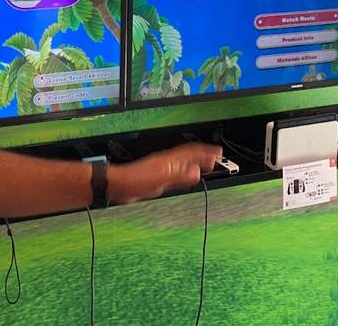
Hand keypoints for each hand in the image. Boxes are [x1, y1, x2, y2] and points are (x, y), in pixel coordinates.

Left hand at [107, 142, 221, 204]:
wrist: (119, 185)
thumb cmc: (136, 179)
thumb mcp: (161, 179)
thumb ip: (179, 176)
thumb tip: (197, 172)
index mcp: (169, 160)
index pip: (191, 152)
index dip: (205, 151)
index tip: (217, 152)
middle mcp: (166, 162)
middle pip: (188, 156)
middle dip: (202, 156)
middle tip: (215, 158)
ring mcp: (161, 169)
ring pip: (183, 163)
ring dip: (195, 164)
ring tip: (205, 167)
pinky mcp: (157, 177)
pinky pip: (176, 172)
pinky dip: (185, 173)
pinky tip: (184, 178)